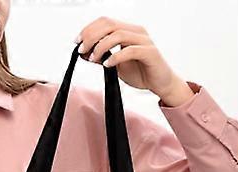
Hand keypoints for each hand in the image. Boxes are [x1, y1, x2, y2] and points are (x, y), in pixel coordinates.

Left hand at [74, 17, 195, 107]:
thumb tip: (83, 53)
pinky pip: (130, 50)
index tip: (77, 42)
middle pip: (109, 25)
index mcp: (128, 31)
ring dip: (101, 46)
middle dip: (91, 36)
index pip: (105, 22)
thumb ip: (101, 57)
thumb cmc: (141, 73)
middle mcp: (136, 31)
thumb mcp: (115, 65)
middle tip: (82, 50)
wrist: (160, 84)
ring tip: (93, 59)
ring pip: (118, 34)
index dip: (89, 29)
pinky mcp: (149, 52)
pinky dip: (116, 56)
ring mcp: (144, 40)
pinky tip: (107, 64)